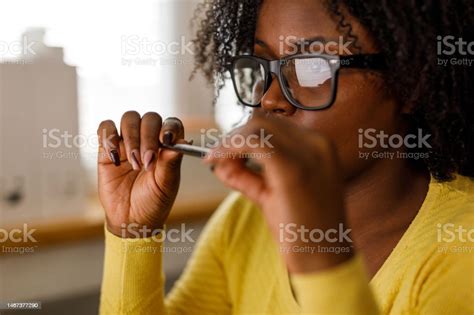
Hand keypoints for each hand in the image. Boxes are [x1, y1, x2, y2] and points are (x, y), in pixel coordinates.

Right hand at [97, 111, 186, 237]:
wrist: (130, 219)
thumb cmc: (153, 201)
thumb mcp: (166, 185)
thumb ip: (171, 162)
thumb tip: (182, 141)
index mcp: (168, 146)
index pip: (171, 124)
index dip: (169, 127)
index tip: (167, 140)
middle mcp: (149, 139)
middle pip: (150, 119)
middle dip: (148, 138)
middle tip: (146, 162)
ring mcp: (128, 142)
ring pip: (129, 118)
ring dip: (131, 139)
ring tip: (134, 164)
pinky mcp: (107, 148)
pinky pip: (106, 128)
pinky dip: (109, 137)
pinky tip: (115, 158)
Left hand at [204, 111, 352, 272]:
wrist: (323, 260)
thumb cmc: (301, 231)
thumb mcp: (272, 195)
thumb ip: (246, 175)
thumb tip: (219, 161)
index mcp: (318, 147)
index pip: (273, 123)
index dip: (243, 133)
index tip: (223, 150)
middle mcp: (317, 143)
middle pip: (263, 120)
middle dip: (235, 135)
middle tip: (217, 157)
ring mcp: (309, 154)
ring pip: (257, 126)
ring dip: (231, 141)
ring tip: (218, 163)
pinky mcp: (294, 169)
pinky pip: (254, 142)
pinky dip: (230, 147)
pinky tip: (217, 160)